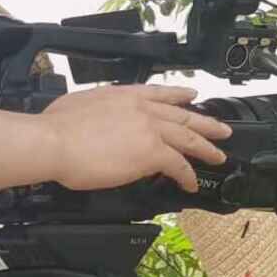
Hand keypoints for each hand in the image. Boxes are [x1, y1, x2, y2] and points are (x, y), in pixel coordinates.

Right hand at [41, 84, 231, 191]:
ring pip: (188, 138)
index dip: (179, 94)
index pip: (159, 93)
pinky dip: (187, 176)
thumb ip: (101, 111)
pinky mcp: (152, 152)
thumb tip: (101, 122)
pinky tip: (191, 183)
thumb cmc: (56, 128)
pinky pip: (179, 165)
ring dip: (206, 148)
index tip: (192, 94)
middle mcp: (141, 108)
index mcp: (124, 95)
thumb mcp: (80, 105)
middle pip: (182, 115)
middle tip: (222, 129)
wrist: (55, 142)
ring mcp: (150, 129)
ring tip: (218, 157)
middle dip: (205, 122)